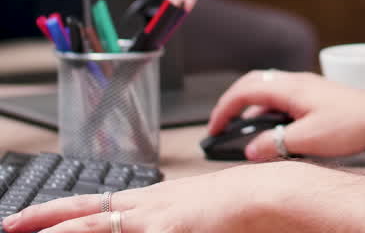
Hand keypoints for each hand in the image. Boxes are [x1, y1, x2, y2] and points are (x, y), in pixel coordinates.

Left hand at [1, 161, 321, 232]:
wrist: (277, 195)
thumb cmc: (250, 203)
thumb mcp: (198, 210)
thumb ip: (169, 220)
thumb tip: (150, 224)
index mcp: (154, 200)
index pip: (89, 207)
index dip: (51, 216)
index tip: (19, 222)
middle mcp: (148, 208)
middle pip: (80, 218)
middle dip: (39, 225)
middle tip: (7, 229)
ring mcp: (156, 221)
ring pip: (92, 229)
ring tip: (23, 231)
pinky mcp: (171, 232)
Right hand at [208, 70, 364, 160]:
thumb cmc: (351, 124)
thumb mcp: (307, 140)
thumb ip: (274, 144)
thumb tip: (251, 150)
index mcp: (290, 88)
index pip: (245, 90)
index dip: (224, 109)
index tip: (213, 128)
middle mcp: (296, 82)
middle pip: (253, 84)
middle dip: (232, 103)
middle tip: (221, 124)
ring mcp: (306, 88)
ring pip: (268, 92)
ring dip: (251, 108)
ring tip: (242, 130)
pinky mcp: (315, 96)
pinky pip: (282, 99)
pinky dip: (268, 112)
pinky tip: (271, 130)